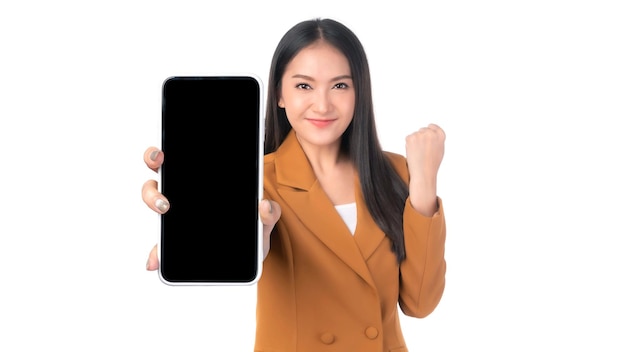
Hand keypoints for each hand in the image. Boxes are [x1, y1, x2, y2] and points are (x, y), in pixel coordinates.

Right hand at [141, 147, 281, 270]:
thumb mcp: (265, 220)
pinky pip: (160, 246)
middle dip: (153, 175)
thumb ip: (269, 212)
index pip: (179, 158)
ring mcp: (178, 216)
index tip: (160, 156)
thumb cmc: (254, 230)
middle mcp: (187, 194)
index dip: (160, 154)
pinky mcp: (176, 242)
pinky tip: (155, 260)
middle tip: (166, 194)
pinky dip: (155, 253)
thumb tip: (263, 205)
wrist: (252, 256)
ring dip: (153, 202)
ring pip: (155, 201)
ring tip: (165, 210)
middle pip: (159, 175)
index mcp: (206, 182)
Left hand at [405, 124, 445, 215]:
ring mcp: (420, 135)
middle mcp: (430, 133)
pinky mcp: (410, 138)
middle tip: (422, 149)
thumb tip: (431, 131)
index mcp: (440, 136)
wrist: (423, 172)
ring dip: (415, 141)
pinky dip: (409, 144)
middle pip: (423, 130)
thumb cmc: (432, 164)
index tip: (428, 132)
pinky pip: (409, 138)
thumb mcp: (440, 149)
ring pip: (415, 134)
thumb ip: (436, 139)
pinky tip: (413, 152)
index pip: (433, 127)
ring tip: (418, 152)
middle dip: (421, 137)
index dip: (430, 129)